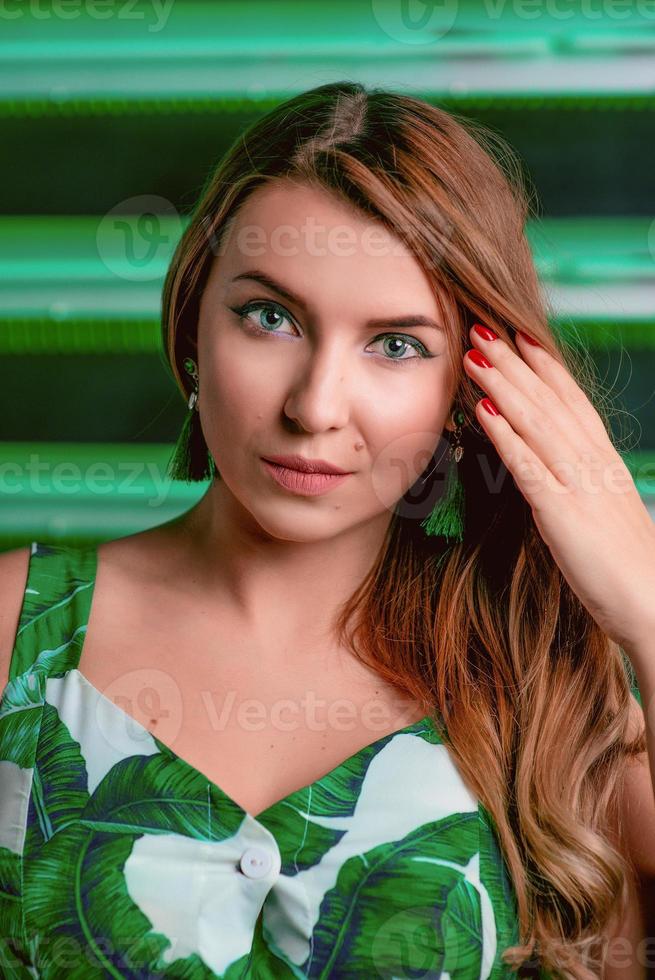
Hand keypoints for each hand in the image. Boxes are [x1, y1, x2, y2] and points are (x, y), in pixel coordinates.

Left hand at [464, 323, 654, 656]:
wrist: (653, 602)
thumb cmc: (627, 567)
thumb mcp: (606, 512)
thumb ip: (583, 486)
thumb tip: (558, 472)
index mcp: (605, 461)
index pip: (573, 401)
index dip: (545, 367)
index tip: (522, 337)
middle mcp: (594, 463)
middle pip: (550, 401)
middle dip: (514, 364)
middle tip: (484, 329)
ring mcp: (579, 484)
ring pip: (536, 422)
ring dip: (503, 386)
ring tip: (476, 356)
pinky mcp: (563, 512)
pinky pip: (529, 465)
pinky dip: (505, 435)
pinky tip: (483, 411)